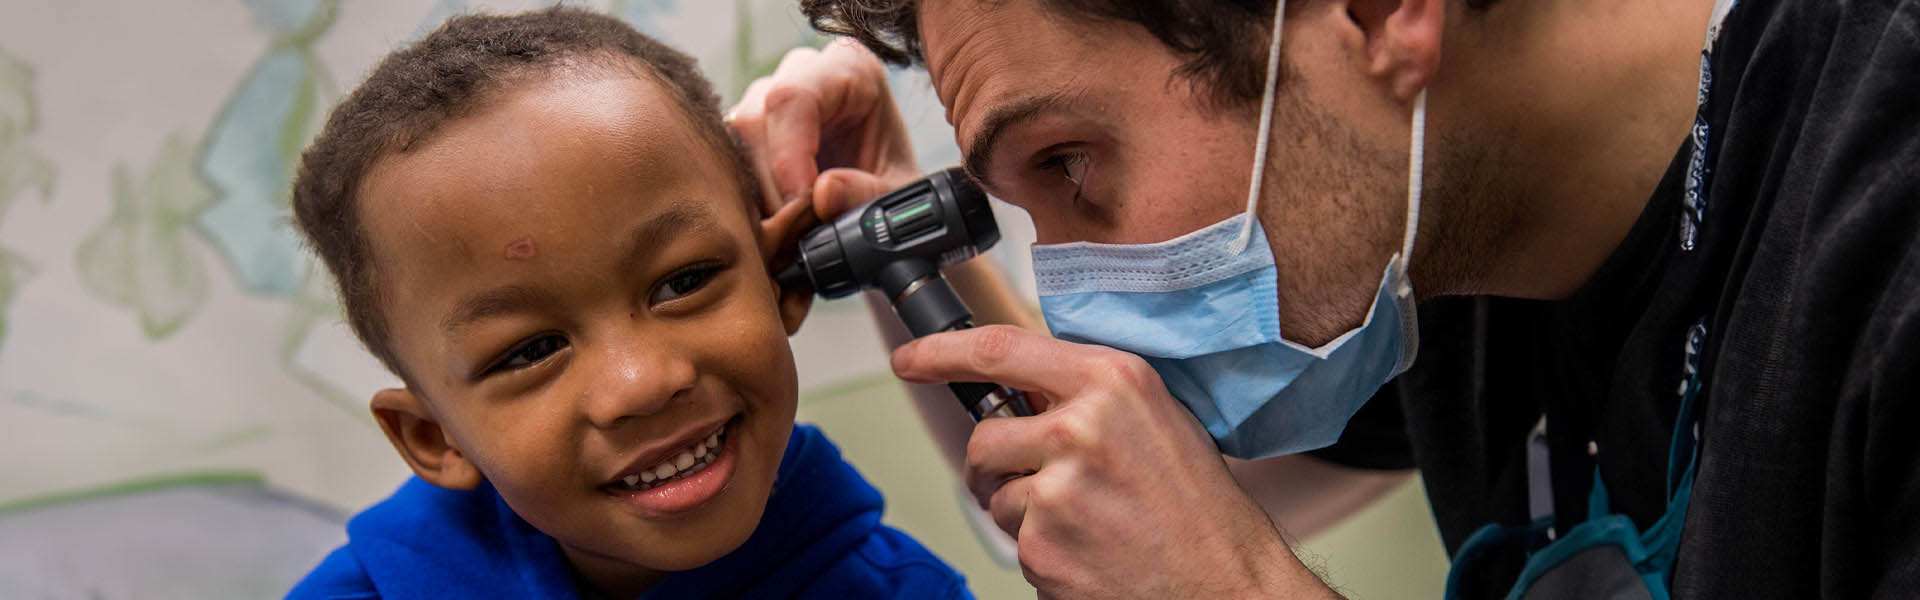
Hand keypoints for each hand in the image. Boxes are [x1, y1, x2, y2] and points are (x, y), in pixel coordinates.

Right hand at [728, 38, 920, 220]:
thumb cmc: (896, 182)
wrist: (885, 192)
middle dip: (771, 183)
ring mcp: (768, 99)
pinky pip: (730, 162)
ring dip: (755, 194)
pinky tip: (774, 226)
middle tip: (796, 232)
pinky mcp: (750, 132)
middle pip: (755, 119)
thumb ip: (870, 194)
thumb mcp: (900, 194)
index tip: (803, 203)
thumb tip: (823, 195)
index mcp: (849, 69)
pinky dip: (747, 199)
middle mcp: (802, 74)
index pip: (794, 96)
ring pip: (734, 143)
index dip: (789, 154)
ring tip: (790, 233)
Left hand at [891, 326, 1337, 598]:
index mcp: (1111, 381)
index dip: (941, 352)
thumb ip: (1086, 393)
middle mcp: (1081, 426)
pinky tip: (1090, 553)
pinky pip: (1014, 541)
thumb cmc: (1197, 505)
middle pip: (984, 437)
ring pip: (993, 495)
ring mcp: (1058, 488)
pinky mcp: (1043, 545)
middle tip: (1039, 486)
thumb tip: (1018, 389)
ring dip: (1022, 513)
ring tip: (1085, 523)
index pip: (999, 348)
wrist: (1226, 581)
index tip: (911, 359)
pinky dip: (1042, 552)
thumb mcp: (1153, 417)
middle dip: (994, 466)